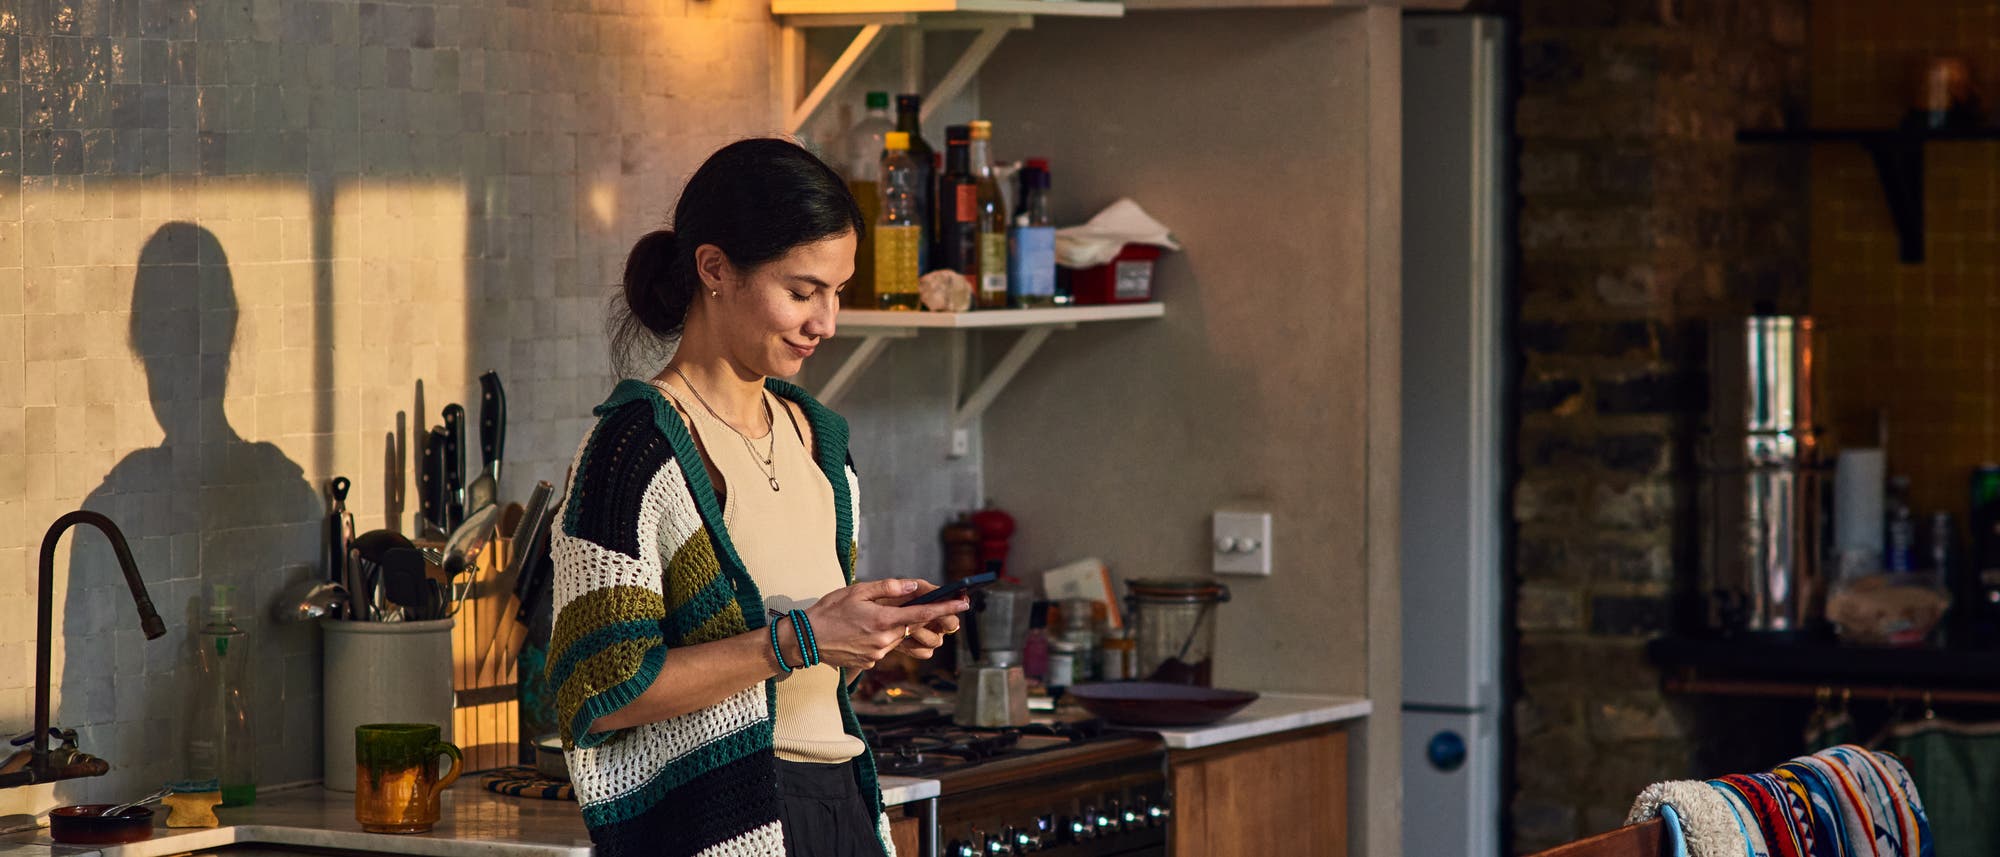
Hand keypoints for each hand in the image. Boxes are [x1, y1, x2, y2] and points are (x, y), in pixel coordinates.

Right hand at [805, 579, 969, 670]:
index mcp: (884, 620)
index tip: (963, 602)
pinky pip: (888, 648)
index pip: (923, 614)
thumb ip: (887, 588)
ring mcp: (879, 654)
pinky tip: (867, 631)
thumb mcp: (856, 591)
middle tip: (930, 609)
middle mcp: (885, 640)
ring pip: (903, 639)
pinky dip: (886, 638)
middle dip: (928, 619)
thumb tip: (912, 586)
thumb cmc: (829, 612)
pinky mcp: (871, 662)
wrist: (806, 640)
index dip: (946, 608)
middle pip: (917, 629)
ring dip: (903, 629)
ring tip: (885, 619)